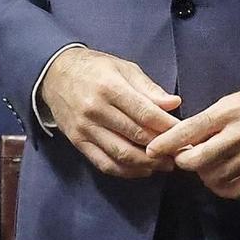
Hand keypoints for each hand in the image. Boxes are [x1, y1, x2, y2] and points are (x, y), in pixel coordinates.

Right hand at [39, 47, 180, 179]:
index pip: (145, 113)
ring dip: (147, 164)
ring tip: (166, 165)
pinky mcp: (77, 142)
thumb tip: (174, 104)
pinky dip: (126, 172)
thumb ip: (149, 88)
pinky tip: (143, 170)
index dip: (168, 127)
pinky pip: (104, 163)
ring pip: (121, 154)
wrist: (54, 74)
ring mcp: (85, 129)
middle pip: (136, 136)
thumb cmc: (95, 68)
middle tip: (181, 154)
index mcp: (110, 87)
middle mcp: (96, 110)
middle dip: (162, 148)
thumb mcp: (123, 68)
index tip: (185, 134)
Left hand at [147, 77, 239, 198]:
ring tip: (205, 166)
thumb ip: (209, 120)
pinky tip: (220, 178)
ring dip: (203, 175)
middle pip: (199, 159)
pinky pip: (234, 189)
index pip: (191, 129)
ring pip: (214, 177)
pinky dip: (220, 187)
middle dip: (184, 162)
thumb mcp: (233, 100)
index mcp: (228, 111)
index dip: (168, 142)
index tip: (152, 149)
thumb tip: (182, 139)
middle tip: (183, 159)